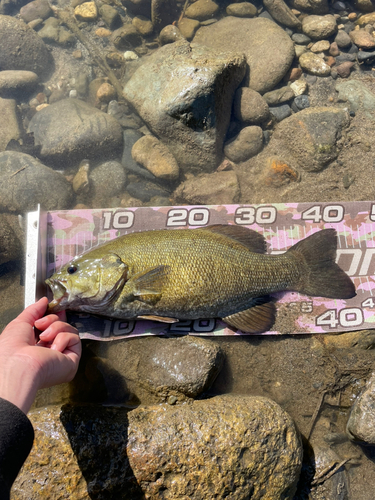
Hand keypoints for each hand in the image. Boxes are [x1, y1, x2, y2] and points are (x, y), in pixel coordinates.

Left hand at [0, 297, 80, 413]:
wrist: (17, 365)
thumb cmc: (11, 349)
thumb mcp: (20, 323)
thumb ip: (34, 310)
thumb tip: (45, 300)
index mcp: (36, 347)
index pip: (52, 328)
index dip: (54, 316)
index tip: (55, 306)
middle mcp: (49, 353)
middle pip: (62, 326)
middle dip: (52, 320)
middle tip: (40, 324)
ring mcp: (61, 357)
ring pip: (69, 330)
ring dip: (56, 328)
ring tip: (44, 337)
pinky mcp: (72, 361)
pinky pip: (74, 339)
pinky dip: (63, 339)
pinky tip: (53, 349)